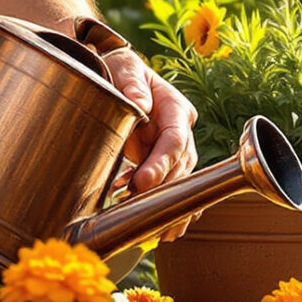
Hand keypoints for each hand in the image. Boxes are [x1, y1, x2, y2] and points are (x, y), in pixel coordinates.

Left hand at [102, 48, 199, 237]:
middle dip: (162, 192)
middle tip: (140, 214)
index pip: (174, 140)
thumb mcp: (124, 69)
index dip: (161, 164)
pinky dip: (164, 207)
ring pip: (177, 181)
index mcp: (176, 108)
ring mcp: (175, 148)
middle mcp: (181, 130)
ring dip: (164, 205)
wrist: (119, 75)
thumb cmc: (122, 70)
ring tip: (154, 232)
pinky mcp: (163, 161)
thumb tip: (139, 102)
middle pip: (180, 166)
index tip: (141, 183)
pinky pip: (169, 186)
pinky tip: (159, 230)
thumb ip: (131, 84)